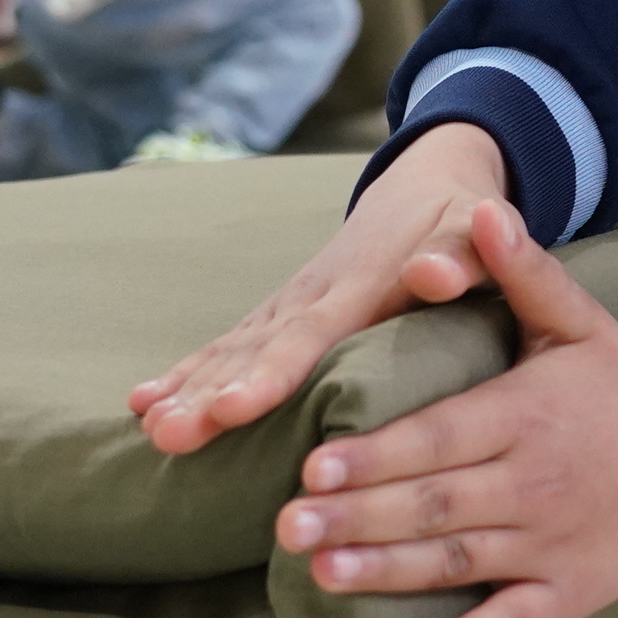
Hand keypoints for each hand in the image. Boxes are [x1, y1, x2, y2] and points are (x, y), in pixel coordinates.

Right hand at [131, 122, 504, 454]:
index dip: (271, 373)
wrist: (425, 183)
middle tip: (170, 434)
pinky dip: (186, 374)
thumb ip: (461, 254)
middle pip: (254, 349)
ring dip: (189, 388)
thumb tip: (435, 274)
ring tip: (151, 426)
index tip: (233, 408)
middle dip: (209, 393)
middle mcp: (312, 296)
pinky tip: (144, 405)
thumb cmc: (460, 221)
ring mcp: (288, 304)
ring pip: (230, 350)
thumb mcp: (473, 229)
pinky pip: (226, 347)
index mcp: (360, 287)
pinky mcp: (278, 314)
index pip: (310, 336)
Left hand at [274, 202, 617, 617]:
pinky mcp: (572, 592)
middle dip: (357, 517)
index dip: (375, 454)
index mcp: (525, 415)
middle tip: (286, 528)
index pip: (437, 437)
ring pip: (458, 561)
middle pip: (433, 504)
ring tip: (321, 575)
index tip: (313, 464)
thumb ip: (522, 272)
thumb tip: (480, 209)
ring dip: (387, 572)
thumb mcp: (578, 321)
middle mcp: (535, 483)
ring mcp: (553, 543)